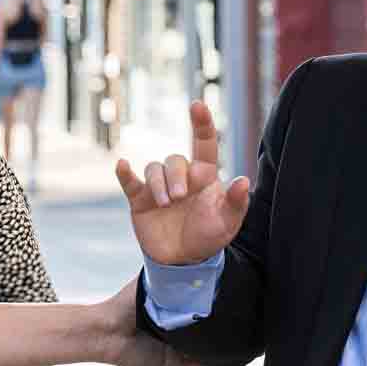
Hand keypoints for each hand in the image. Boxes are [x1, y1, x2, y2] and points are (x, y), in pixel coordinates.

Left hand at [100, 277, 244, 365]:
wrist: (108, 330)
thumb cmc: (127, 303)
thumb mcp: (156, 283)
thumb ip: (176, 275)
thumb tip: (199, 253)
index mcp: (176, 307)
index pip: (205, 304)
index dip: (223, 301)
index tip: (246, 295)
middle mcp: (180, 327)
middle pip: (210, 329)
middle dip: (231, 327)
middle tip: (258, 323)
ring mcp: (178, 346)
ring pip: (210, 350)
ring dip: (230, 351)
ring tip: (255, 348)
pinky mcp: (175, 363)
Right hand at [116, 99, 250, 266]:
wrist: (183, 261)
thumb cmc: (209, 236)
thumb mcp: (228, 223)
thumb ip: (236, 202)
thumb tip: (244, 180)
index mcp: (204, 176)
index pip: (204, 143)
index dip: (202, 123)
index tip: (197, 104)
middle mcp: (181, 177)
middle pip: (175, 160)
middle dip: (175, 177)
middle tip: (179, 199)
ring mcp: (159, 187)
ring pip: (154, 169)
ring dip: (159, 183)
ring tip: (166, 204)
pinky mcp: (140, 200)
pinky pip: (130, 181)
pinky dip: (124, 172)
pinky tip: (122, 165)